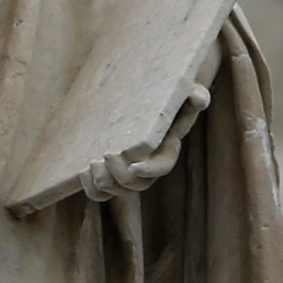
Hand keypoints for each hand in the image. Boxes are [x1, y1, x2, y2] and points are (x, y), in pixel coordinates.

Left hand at [80, 77, 211, 200]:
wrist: (146, 96)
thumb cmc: (167, 93)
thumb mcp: (183, 91)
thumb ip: (194, 94)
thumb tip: (199, 99)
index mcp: (166, 149)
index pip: (163, 168)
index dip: (150, 170)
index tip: (134, 165)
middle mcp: (149, 165)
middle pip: (138, 185)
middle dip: (120, 175)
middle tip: (105, 154)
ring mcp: (129, 170)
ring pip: (119, 191)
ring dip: (104, 183)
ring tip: (91, 165)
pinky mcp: (111, 170)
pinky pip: (102, 192)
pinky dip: (91, 188)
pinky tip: (83, 171)